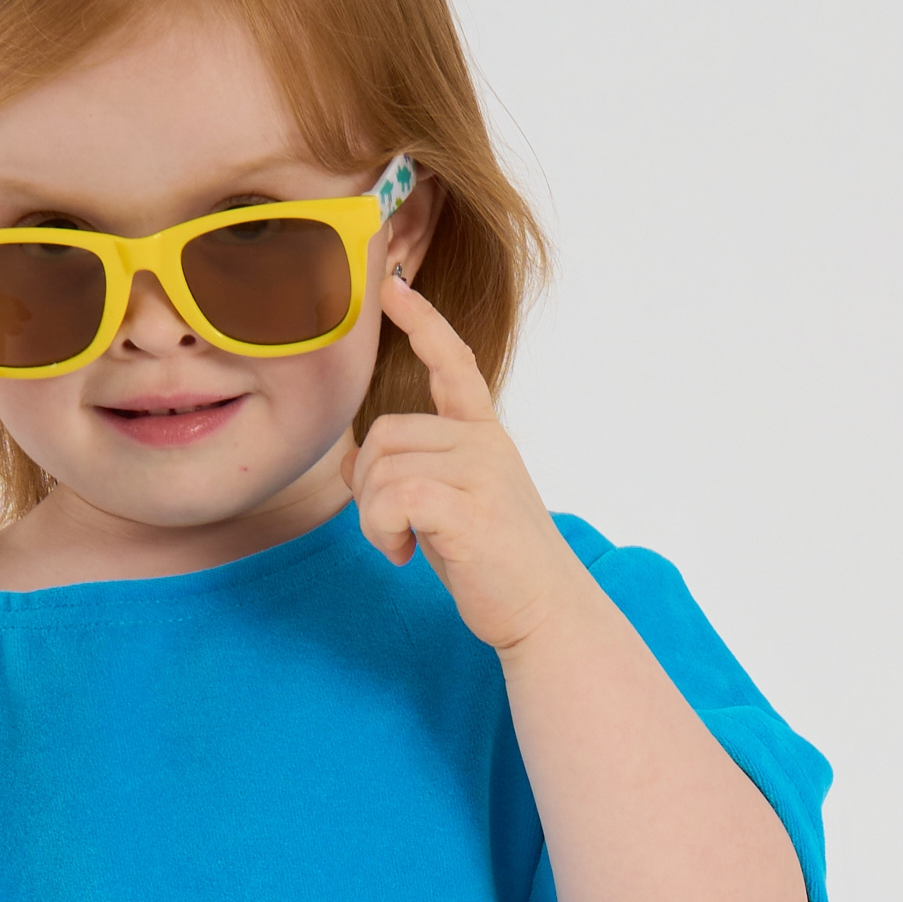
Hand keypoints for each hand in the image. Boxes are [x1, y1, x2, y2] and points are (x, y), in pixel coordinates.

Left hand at [348, 277, 595, 655]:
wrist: (547, 615)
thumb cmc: (499, 569)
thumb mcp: (453, 508)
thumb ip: (416, 473)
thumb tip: (355, 460)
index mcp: (486, 437)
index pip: (454, 364)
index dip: (422, 322)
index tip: (393, 286)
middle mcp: (485, 443)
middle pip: (387, 433)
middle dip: (370, 484)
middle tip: (391, 529)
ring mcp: (480, 472)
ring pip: (383, 466)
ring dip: (374, 516)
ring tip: (402, 546)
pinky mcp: (468, 507)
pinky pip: (392, 496)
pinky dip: (381, 529)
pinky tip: (404, 554)